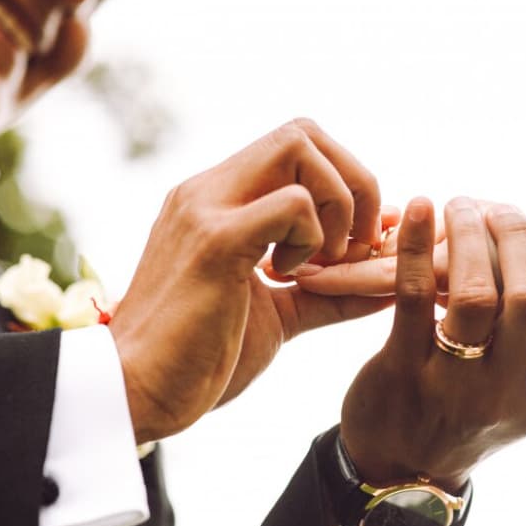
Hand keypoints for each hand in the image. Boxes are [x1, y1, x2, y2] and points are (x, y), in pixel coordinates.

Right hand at [109, 119, 382, 442]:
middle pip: (304, 131)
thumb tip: (387, 281)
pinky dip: (315, 236)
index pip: (296, 145)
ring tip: (324, 263)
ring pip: (300, 149)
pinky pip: (293, 203)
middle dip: (353, 182)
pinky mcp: (215, 241)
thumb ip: (328, 292)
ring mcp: (207, 209)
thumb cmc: (200, 358)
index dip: (343, 182)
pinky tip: (290, 278)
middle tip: (354, 245)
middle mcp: (208, 191)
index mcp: (218, 201)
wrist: (137, 394)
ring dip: (337, 206)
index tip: (354, 242)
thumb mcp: (278, 316)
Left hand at [340, 197, 525, 490]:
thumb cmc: (471, 418)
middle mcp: (505, 400)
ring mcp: (453, 387)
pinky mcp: (402, 370)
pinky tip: (419, 209)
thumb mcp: (524, 400)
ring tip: (461, 206)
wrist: (398, 468)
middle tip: (502, 214)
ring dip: (470, 235)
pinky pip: (415, 293)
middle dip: (520, 240)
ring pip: (476, 292)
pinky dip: (415, 243)